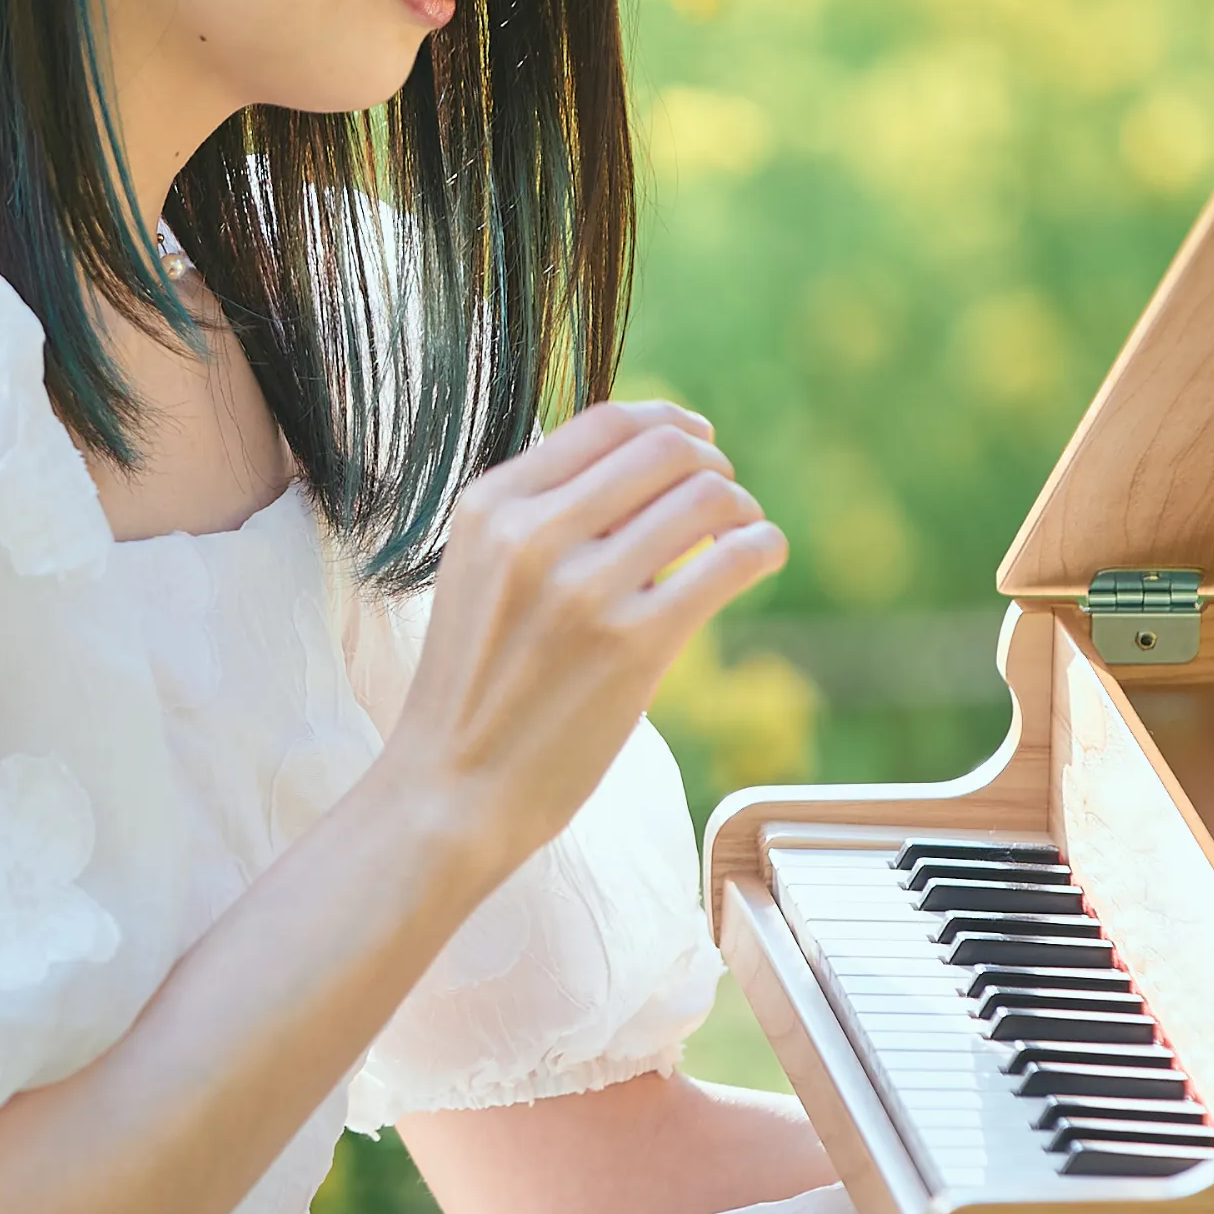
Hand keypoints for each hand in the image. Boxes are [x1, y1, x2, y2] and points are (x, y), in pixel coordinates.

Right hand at [373, 399, 787, 871]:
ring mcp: (585, 589)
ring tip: (741, 532)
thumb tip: (644, 468)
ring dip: (741, 506)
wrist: (451, 791)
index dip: (669, 423)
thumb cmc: (475, 689)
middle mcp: (534, 535)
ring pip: (707, 497)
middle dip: (709, 463)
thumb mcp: (480, 575)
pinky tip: (762, 557)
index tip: (697, 442)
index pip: (606, 422)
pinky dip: (762, 546)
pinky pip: (731, 560)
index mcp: (491, 508)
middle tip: (723, 494)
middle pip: (663, 450)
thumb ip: (542, 518)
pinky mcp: (635, 644)